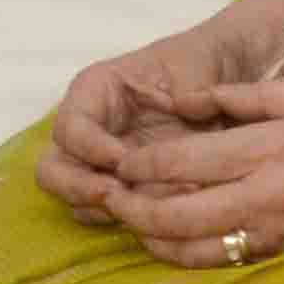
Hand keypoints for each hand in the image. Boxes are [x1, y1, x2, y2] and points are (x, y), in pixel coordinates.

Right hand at [34, 0, 283, 212]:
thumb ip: (186, 90)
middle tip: (117, 197)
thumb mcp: (194, 66)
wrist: (229, 78)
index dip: (90, 148)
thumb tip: (179, 115)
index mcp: (94, 93)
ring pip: (76, 199)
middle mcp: (90, 131)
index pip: (70, 128)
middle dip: (79, 188)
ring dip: (107, 209)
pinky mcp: (127, 187)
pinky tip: (167, 216)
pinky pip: (114, 213)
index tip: (123, 162)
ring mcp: (104, 164)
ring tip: (149, 210)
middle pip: (54, 170)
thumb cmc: (203, 64)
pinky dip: (134, 219)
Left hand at [88, 76, 283, 270]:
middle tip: (108, 198)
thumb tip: (198, 100)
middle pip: (180, 216)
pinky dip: (198, 254)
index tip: (113, 157)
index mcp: (276, 149)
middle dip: (133, 211)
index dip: (138, 165)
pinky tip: (179, 242)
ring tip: (133, 223)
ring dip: (159, 241)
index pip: (184, 163)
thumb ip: (255, 97)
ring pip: (202, 248)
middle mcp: (273, 195)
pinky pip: (236, 258)